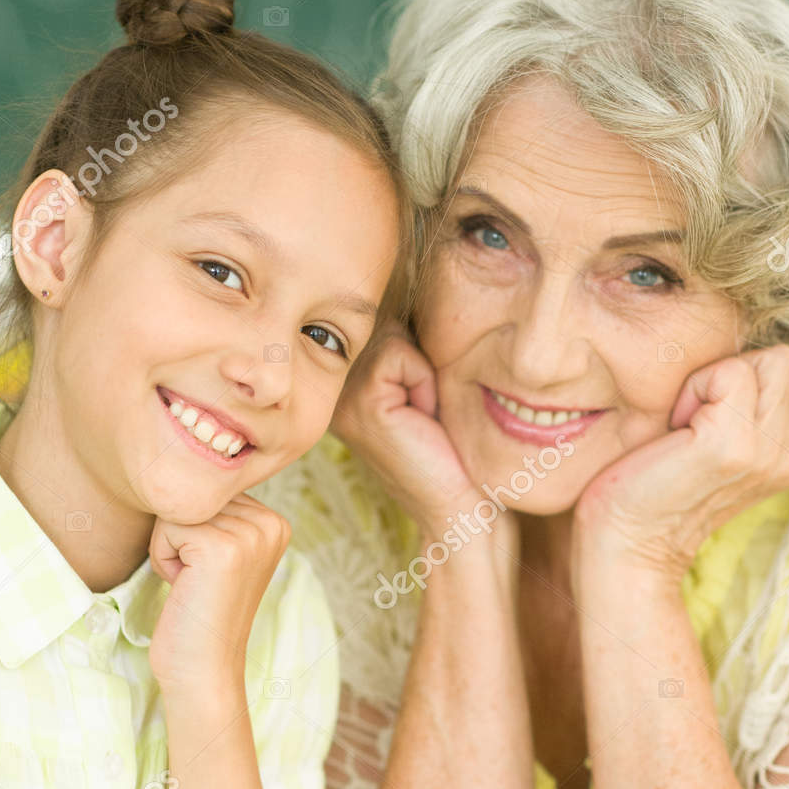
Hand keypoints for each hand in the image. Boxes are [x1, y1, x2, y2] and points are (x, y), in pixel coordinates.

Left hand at [148, 494, 290, 695]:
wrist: (203, 669)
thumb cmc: (200, 614)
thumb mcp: (222, 553)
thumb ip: (218, 514)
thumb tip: (181, 466)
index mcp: (275, 521)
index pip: (208, 492)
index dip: (194, 531)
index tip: (209, 572)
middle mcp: (271, 523)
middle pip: (193, 496)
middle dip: (182, 538)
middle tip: (200, 582)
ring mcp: (249, 535)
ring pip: (177, 509)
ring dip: (172, 549)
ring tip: (194, 585)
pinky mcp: (220, 548)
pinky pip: (166, 526)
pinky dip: (163, 558)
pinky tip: (185, 588)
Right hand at [334, 324, 479, 536]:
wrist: (457, 504)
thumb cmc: (448, 447)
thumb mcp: (419, 384)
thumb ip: (401, 343)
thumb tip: (398, 283)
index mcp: (341, 384)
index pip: (372, 322)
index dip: (408, 346)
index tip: (418, 398)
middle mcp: (331, 389)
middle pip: (379, 322)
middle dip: (415, 355)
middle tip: (424, 408)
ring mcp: (339, 396)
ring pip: (389, 335)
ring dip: (422, 369)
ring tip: (423, 412)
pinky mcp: (360, 401)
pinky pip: (399, 353)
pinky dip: (423, 379)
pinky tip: (422, 418)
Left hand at [573, 345, 788, 579]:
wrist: (626, 542)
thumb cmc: (655, 481)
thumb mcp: (719, 434)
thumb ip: (759, 397)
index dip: (760, 371)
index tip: (718, 411)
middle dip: (740, 371)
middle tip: (698, 417)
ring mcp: (769, 451)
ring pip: (774, 360)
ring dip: (719, 377)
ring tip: (689, 423)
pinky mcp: (735, 446)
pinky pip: (731, 374)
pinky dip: (697, 387)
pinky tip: (677, 429)